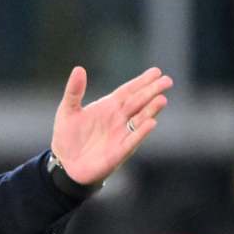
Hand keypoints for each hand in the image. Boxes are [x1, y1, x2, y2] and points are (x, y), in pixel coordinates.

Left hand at [51, 66, 171, 184]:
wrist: (66, 164)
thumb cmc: (67, 137)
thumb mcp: (67, 110)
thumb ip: (74, 91)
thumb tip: (78, 69)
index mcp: (108, 106)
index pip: (129, 91)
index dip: (142, 81)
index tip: (156, 72)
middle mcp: (118, 119)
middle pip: (138, 102)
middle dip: (152, 91)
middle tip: (167, 80)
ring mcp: (121, 135)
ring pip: (140, 119)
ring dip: (151, 110)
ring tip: (162, 99)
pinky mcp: (119, 151)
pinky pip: (132, 140)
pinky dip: (141, 132)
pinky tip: (151, 123)